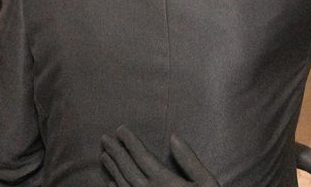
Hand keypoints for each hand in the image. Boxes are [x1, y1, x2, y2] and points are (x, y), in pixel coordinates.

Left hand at [101, 127, 218, 186]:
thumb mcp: (207, 182)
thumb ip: (189, 160)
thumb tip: (173, 136)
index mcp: (166, 182)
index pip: (143, 157)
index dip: (130, 142)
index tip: (120, 129)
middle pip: (128, 170)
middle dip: (116, 153)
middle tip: (104, 138)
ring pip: (123, 185)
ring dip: (112, 169)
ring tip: (103, 155)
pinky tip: (110, 183)